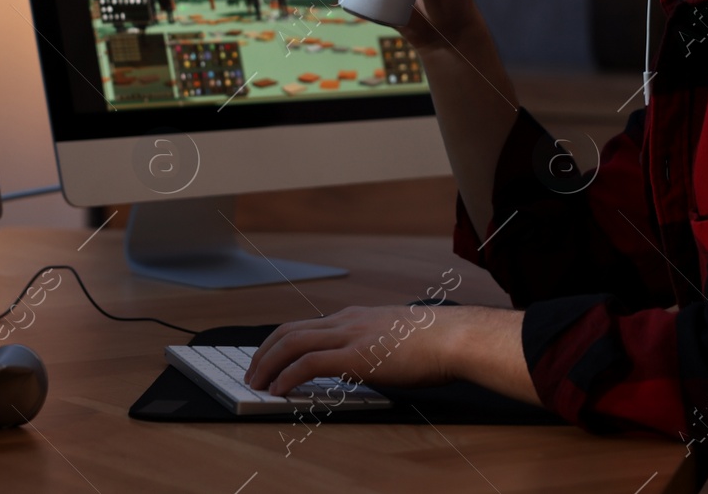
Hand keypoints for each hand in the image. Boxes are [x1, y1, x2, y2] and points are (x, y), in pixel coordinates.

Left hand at [245, 304, 540, 406]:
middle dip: (264, 352)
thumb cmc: (436, 342)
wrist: (455, 337)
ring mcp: (350, 335)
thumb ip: (375, 347)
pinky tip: (279, 390)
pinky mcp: (356, 355)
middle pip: (290, 329)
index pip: (305, 324)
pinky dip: (288, 376)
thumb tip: (369, 363)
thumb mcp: (396, 339)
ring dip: (268, 364)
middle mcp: (347, 320)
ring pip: (292, 342)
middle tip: (252, 373)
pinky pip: (309, 363)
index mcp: (356, 316)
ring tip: (257, 384)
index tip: (268, 359)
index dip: (280, 342)